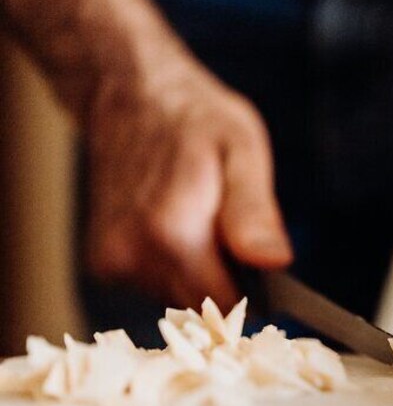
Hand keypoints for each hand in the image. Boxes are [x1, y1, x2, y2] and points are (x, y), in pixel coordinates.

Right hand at [84, 62, 291, 309]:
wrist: (128, 95)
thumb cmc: (195, 118)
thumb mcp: (242, 150)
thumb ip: (254, 213)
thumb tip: (275, 263)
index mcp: (172, 233)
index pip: (226, 309)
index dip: (254, 297)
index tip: (265, 274)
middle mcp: (132, 255)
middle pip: (202, 310)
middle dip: (228, 284)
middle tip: (235, 237)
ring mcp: (111, 262)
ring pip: (179, 301)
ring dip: (201, 276)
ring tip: (204, 224)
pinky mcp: (102, 263)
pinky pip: (156, 287)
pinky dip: (175, 269)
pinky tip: (179, 229)